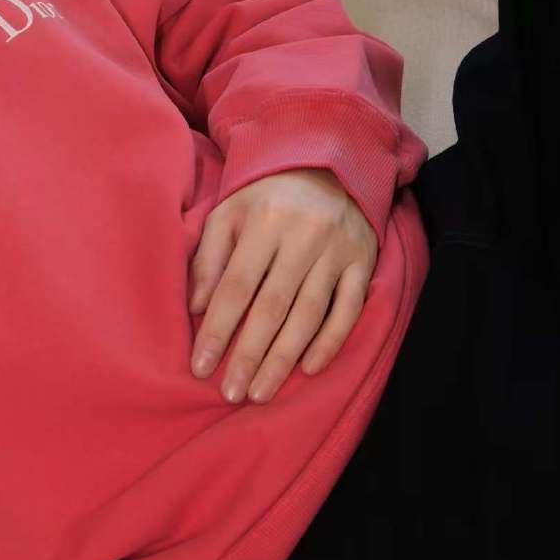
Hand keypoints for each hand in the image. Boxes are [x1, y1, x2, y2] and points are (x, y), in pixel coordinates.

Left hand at [186, 167, 377, 403]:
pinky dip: (330, 341)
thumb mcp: (228, 214)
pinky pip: (348, 310)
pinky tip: (308, 369)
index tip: (200, 367)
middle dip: (249, 355)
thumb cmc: (265, 196)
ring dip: (284, 359)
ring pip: (308, 315)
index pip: (235, 287)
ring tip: (260, 392)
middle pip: (271, 307)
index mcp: (263, 222)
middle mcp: (302, 237)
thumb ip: (208, 258)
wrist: (328, 165)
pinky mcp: (363, 262)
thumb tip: (196, 308)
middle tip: (230, 394)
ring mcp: (337, 251)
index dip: (217, 329)